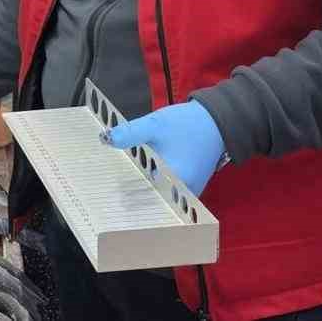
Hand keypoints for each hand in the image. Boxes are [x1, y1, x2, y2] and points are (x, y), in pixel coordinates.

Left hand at [105, 99, 225, 194]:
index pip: (144, 199)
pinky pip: (167, 192)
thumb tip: (105, 139)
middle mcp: (183, 194)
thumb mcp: (154, 125)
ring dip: (141, 191)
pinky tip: (137, 179)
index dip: (124, 198)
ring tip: (114, 187)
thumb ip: (131, 133)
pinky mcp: (189, 187)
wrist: (217, 121)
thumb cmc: (186, 124)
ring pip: (159, 197)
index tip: (104, 194)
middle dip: (130, 196)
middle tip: (105, 190)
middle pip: (151, 201)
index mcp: (174, 182)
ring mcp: (187, 192)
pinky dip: (153, 186)